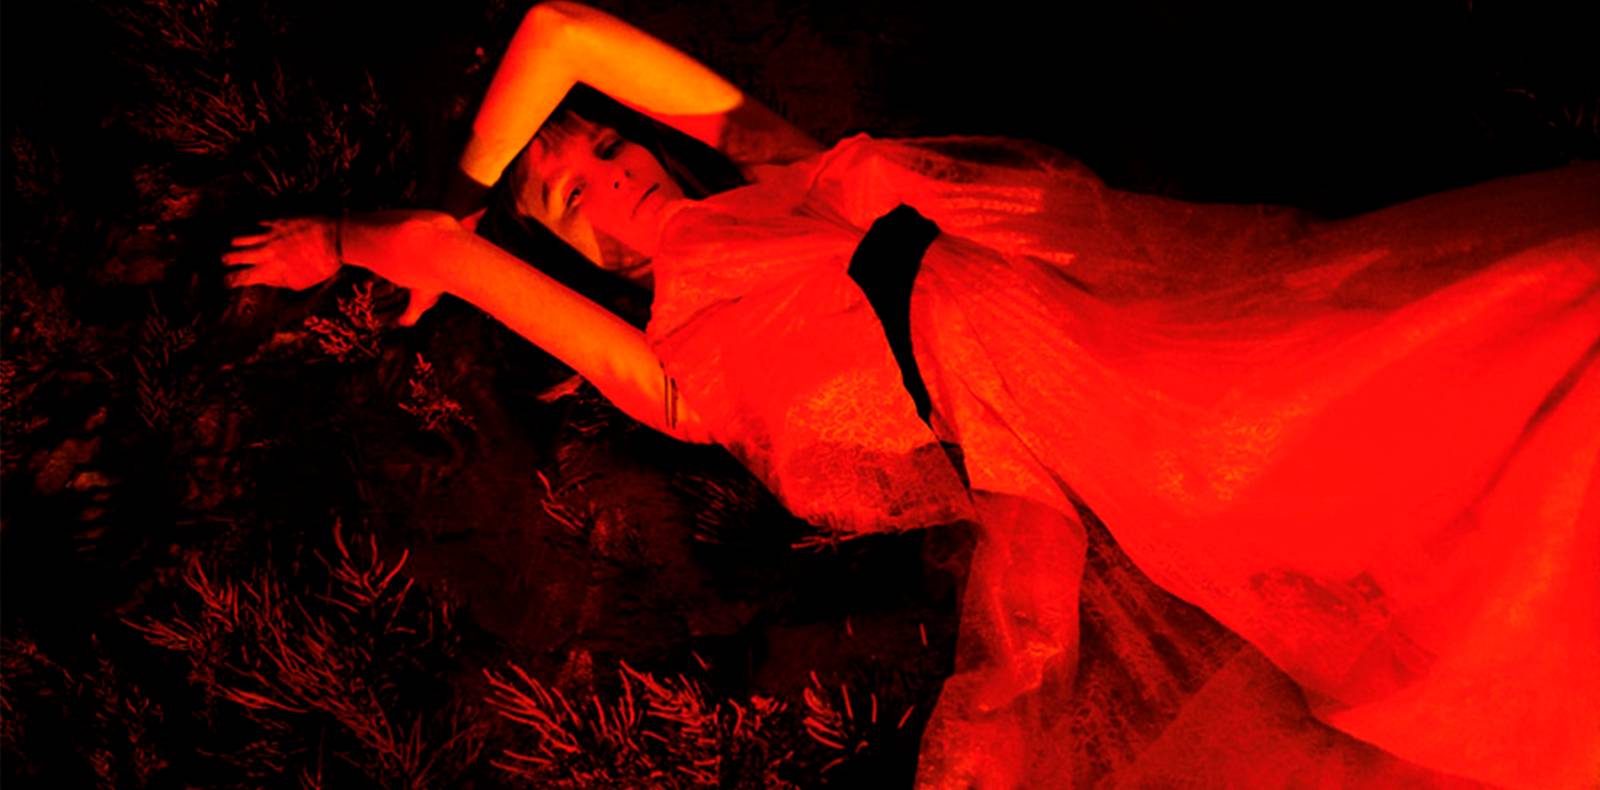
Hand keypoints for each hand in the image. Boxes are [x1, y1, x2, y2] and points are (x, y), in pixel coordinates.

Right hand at [223, 217, 341, 290]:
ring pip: (237, 238)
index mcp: (269, 270)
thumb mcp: (301, 282)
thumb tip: (261, 279)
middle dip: (226, 261)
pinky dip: (251, 230)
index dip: (228, 281)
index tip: (226, 282)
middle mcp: (264, 252)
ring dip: (236, 244)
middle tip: (227, 263)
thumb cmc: (322, 265)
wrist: (337, 238)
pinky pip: (253, 224)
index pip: (238, 277)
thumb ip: (277, 282)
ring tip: (238, 247)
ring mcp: (268, 234)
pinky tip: (253, 232)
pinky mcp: (274, 219)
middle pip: (230, 256)